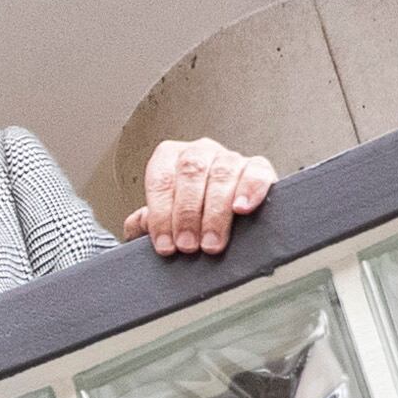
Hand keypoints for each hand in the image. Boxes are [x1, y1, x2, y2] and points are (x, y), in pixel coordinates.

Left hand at [123, 135, 276, 255]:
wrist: (227, 214)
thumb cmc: (190, 214)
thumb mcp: (164, 217)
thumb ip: (145, 222)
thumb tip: (138, 224)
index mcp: (170, 157)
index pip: (161, 178)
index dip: (161, 214)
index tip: (165, 244)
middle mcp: (200, 151)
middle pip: (191, 172)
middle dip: (187, 214)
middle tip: (188, 245)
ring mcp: (230, 157)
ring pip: (222, 174)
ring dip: (215, 212)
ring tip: (211, 242)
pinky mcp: (258, 168)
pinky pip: (256, 172)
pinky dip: (250, 190)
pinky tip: (241, 209)